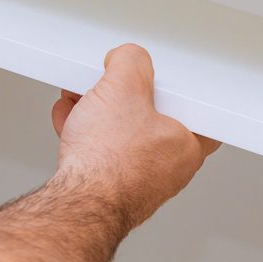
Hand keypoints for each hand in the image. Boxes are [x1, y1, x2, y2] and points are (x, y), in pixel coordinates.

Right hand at [51, 44, 218, 230]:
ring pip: (119, 133)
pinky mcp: (110, 186)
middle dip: (118, 96)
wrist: (78, 203)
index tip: (150, 78)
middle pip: (147, 116)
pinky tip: (70, 122)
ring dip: (96, 113)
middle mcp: (168, 166)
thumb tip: (127, 59)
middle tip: (104, 87)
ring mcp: (138, 179)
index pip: (193, 107)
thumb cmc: (110, 161)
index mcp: (189, 143)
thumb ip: (131, 61)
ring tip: (79, 101)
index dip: (168, 86)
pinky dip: (85, 134)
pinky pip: (101, 151)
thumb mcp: (124, 86)